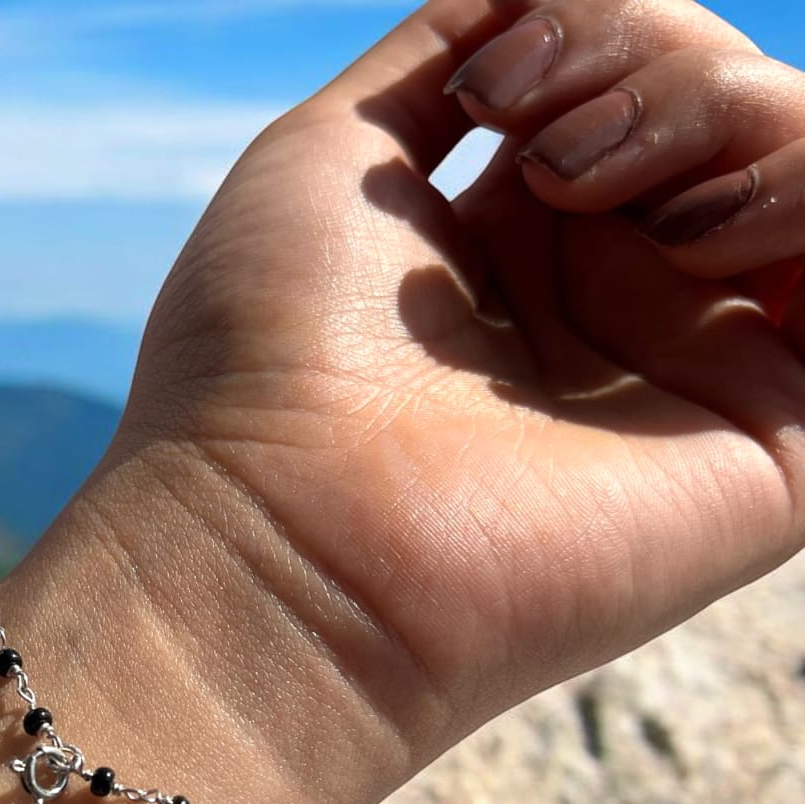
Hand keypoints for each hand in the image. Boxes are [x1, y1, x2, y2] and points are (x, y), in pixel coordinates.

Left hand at [110, 0, 804, 784]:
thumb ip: (447, 56)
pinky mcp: (775, 443)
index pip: (630, 79)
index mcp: (515, 252)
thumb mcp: (332, 158)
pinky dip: (800, 188)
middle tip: (540, 151)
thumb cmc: (268, 356)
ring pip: (793, 160)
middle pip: (718, 104)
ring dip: (711, 110)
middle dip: (649, 60)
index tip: (496, 86)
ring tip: (579, 187)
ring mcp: (691, 373)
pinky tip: (687, 236)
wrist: (282, 536)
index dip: (597, 33)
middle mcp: (609, 308)